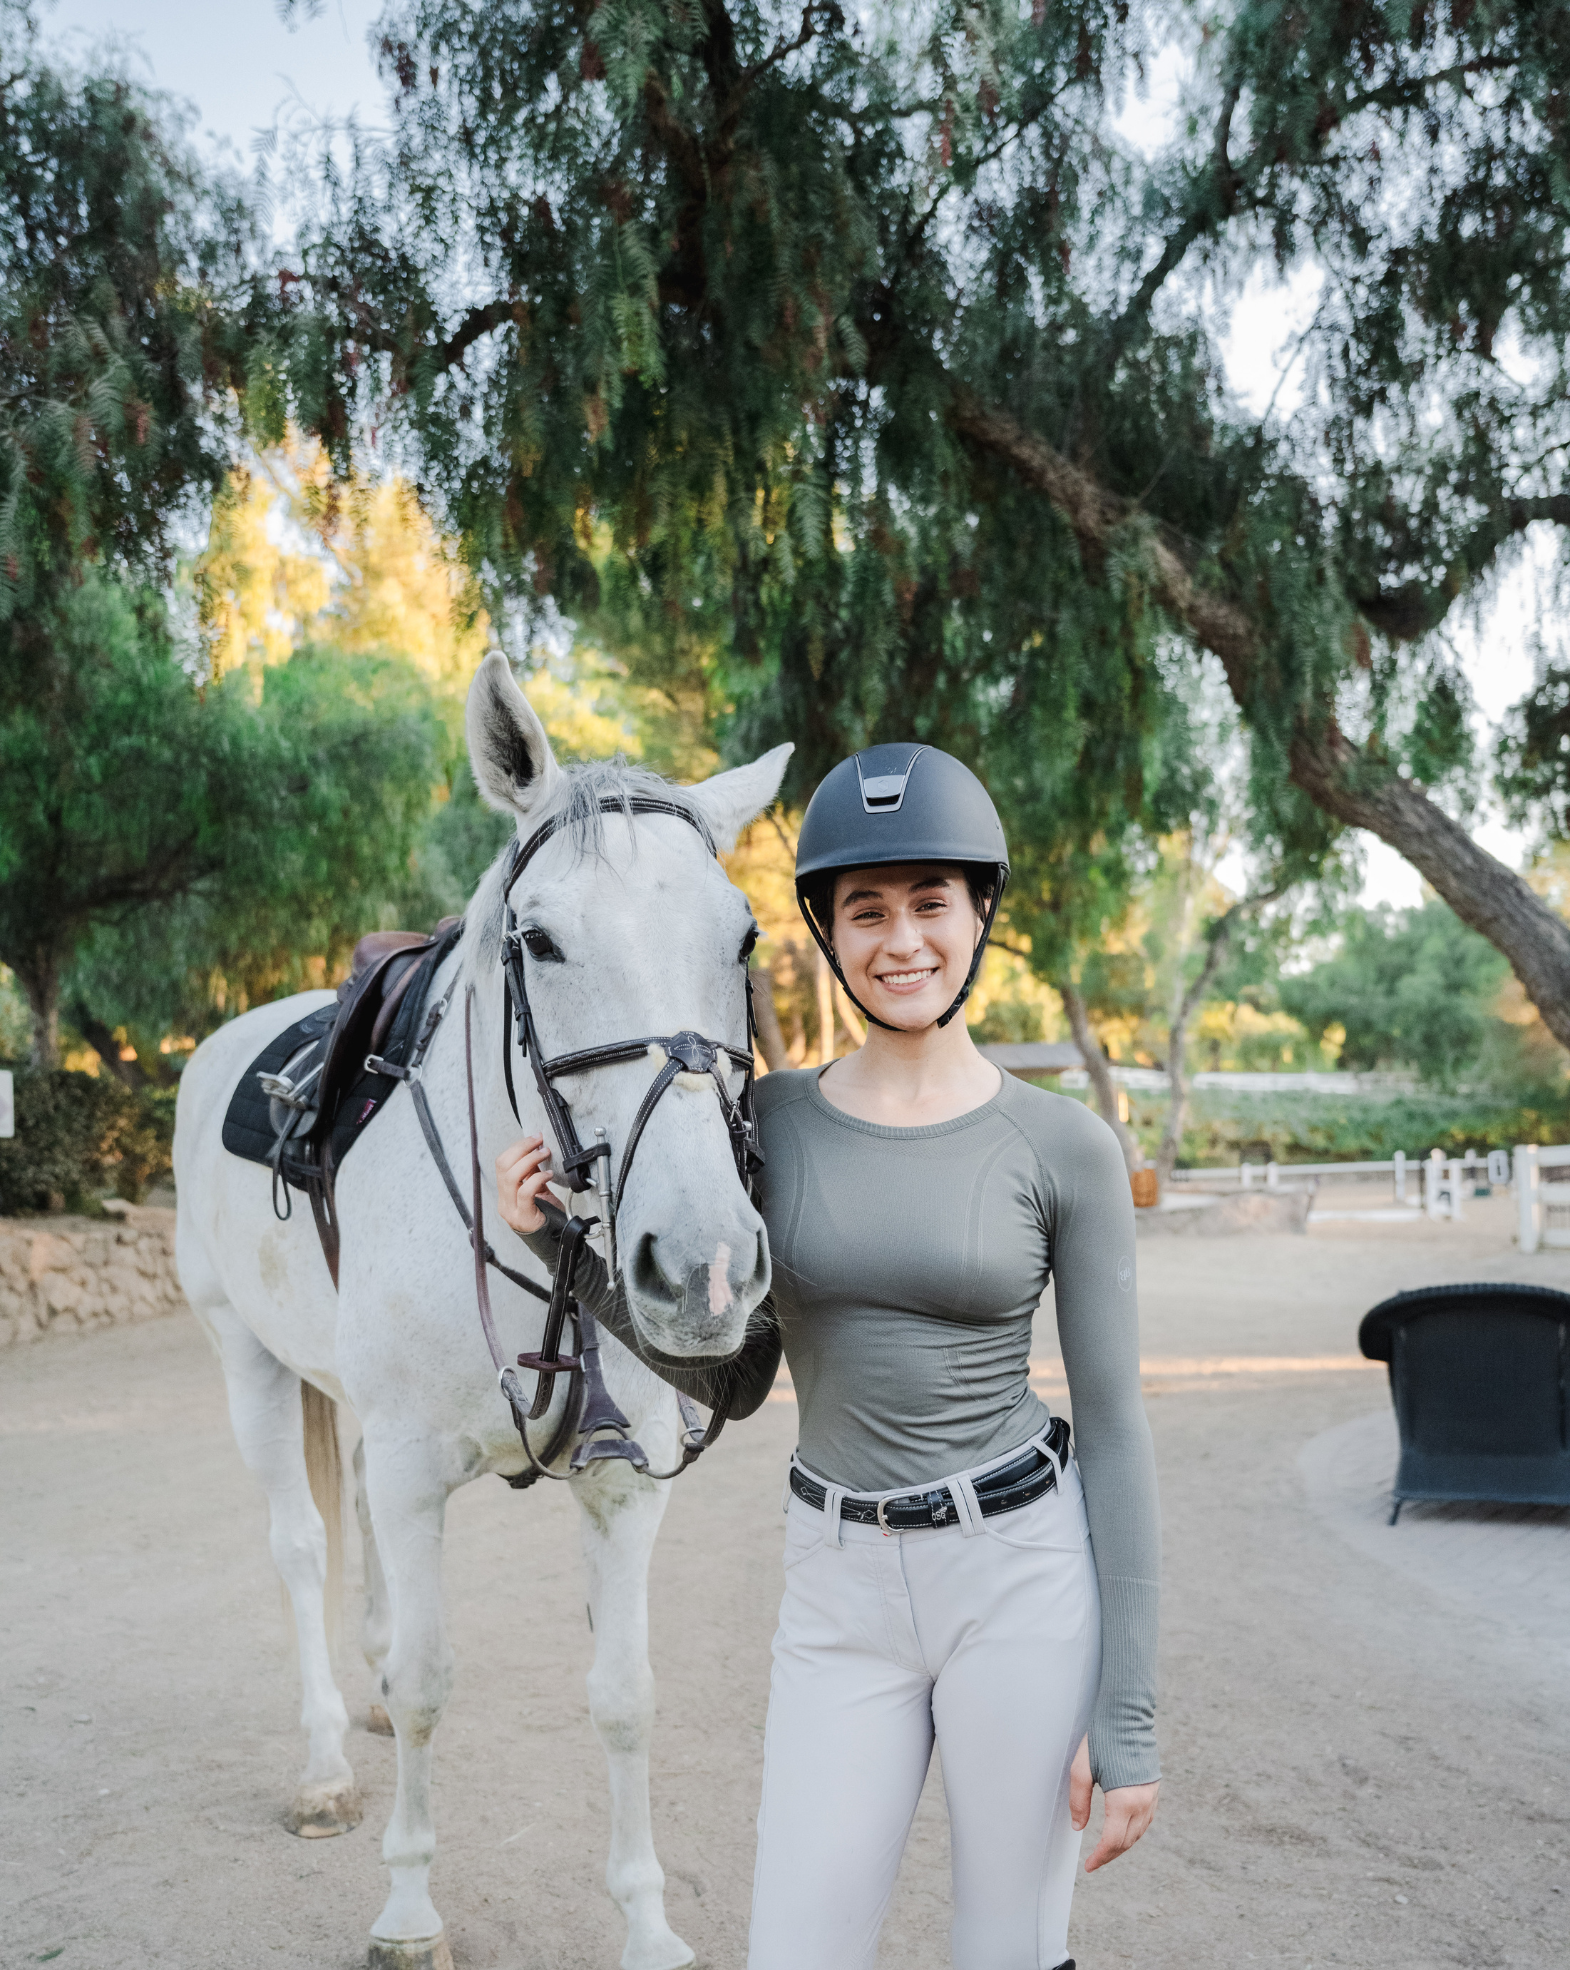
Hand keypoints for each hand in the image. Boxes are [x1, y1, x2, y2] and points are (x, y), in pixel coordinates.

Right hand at [495, 1134, 557, 1234]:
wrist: (555, 1240)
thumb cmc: (547, 1215)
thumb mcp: (538, 1189)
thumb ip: (532, 1173)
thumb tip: (535, 1149)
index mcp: (505, 1193)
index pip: (501, 1163)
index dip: (517, 1147)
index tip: (534, 1138)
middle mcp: (503, 1201)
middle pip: (503, 1166)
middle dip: (523, 1149)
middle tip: (540, 1142)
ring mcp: (510, 1210)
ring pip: (511, 1177)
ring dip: (531, 1160)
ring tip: (545, 1154)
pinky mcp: (522, 1217)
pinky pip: (525, 1192)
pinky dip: (537, 1179)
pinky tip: (549, 1174)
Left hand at [1069, 1735, 1158, 1872]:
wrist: (1127, 1714)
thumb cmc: (1101, 1738)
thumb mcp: (1081, 1770)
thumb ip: (1078, 1802)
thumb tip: (1078, 1828)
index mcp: (1124, 1800)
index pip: (1112, 1841)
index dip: (1100, 1857)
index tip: (1088, 1866)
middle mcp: (1142, 1802)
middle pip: (1127, 1842)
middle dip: (1110, 1855)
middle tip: (1095, 1861)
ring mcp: (1152, 1795)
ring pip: (1140, 1832)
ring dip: (1124, 1845)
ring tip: (1107, 1849)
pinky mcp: (1155, 1787)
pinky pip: (1147, 1819)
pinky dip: (1135, 1831)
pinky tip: (1124, 1829)